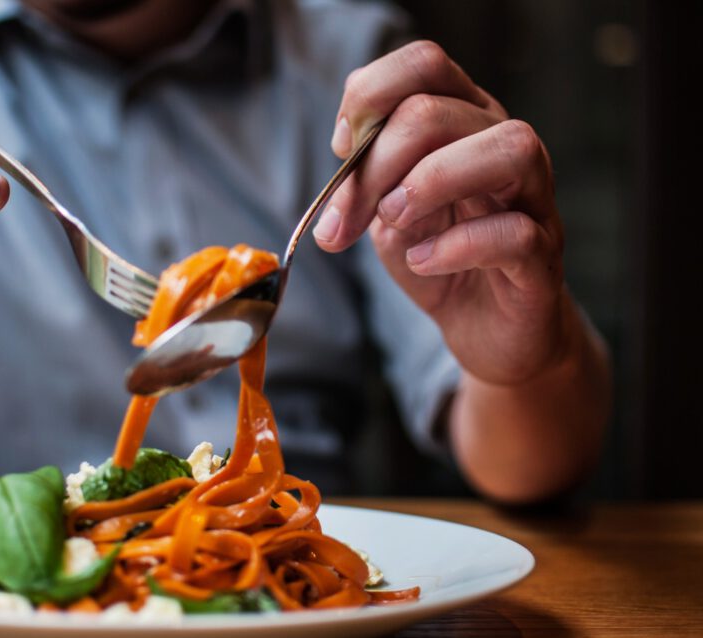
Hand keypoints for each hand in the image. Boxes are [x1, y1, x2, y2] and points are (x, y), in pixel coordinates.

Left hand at [316, 41, 571, 384]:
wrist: (484, 328)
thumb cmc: (437, 258)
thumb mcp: (385, 215)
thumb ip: (364, 185)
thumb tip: (339, 175)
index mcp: (462, 122)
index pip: (424, 64)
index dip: (370, 97)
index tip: (342, 150)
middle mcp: (502, 146)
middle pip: (436, 111)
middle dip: (374, 166)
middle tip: (346, 219)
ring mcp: (532, 198)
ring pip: (507, 148)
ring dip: (431, 181)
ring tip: (395, 219)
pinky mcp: (543, 256)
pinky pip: (515, 233)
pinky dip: (457, 247)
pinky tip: (424, 262)